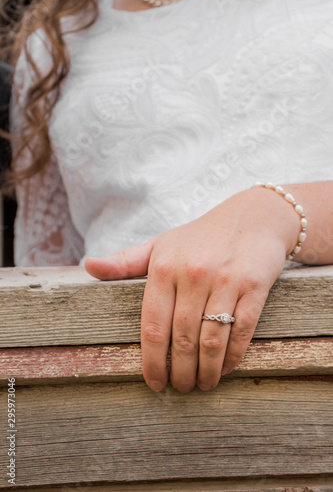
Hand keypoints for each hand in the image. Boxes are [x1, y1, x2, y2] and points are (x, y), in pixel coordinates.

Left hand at [85, 187, 299, 392]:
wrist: (252, 216)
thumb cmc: (199, 237)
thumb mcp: (160, 245)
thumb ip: (124, 262)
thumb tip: (88, 266)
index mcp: (164, 268)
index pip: (152, 326)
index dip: (151, 361)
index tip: (154, 383)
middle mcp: (193, 275)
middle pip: (181, 339)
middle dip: (179, 372)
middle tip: (180, 387)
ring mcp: (226, 281)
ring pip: (211, 340)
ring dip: (206, 371)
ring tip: (203, 384)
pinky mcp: (254, 286)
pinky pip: (241, 330)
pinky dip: (232, 356)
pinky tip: (225, 367)